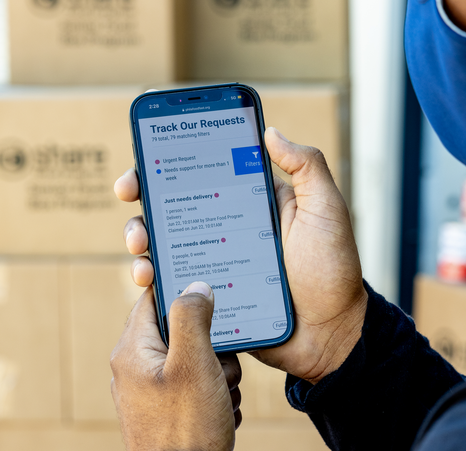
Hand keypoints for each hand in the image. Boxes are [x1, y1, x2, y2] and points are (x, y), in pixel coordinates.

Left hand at [110, 278, 241, 450]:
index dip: (183, 292)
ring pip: (194, 361)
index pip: (154, 299)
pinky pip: (194, 388)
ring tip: (220, 396)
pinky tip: (219, 411)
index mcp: (133, 350)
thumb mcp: (194, 363)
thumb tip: (195, 286)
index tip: (209, 295)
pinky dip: (213, 395)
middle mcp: (135, 369)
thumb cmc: (186, 428)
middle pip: (181, 332)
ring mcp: (149, 392)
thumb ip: (192, 317)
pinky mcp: (164, 411)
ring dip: (218, 374)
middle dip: (211, 346)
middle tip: (220, 366)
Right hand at [116, 127, 366, 383]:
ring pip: (164, 245)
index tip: (146, 160)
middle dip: (143, 197)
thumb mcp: (326, 210)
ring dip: (141, 238)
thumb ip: (307, 167)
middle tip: (131, 195)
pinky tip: (149, 277)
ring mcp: (214, 264)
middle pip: (172, 206)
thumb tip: (270, 131)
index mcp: (250, 203)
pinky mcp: (208, 298)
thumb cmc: (334, 270)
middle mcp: (226, 229)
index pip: (203, 174)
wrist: (333, 335)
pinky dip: (153, 279)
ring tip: (140, 244)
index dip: (169, 163)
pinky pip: (173, 285)